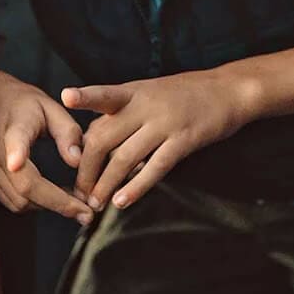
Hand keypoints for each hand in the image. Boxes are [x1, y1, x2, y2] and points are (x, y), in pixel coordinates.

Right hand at [0, 67, 92, 222]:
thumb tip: (77, 162)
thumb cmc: (24, 103)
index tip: (17, 162)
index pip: (13, 142)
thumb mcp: (51, 108)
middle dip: (58, 204)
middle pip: (24, 187)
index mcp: (14, 128)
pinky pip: (11, 201)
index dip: (15, 153)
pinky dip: (34, 204)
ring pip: (18, 201)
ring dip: (47, 207)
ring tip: (74, 203)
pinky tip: (53, 197)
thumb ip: (67, 132)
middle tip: (87, 213)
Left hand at [64, 71, 255, 212]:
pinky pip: (155, 168)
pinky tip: (122, 201)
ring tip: (96, 203)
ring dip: (106, 184)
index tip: (65, 98)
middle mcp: (146, 105)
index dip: (85, 96)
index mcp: (134, 91)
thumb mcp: (149, 92)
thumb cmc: (184, 94)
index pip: (104, 94)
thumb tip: (91, 139)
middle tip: (79, 191)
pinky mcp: (184, 140)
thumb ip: (121, 112)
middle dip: (87, 168)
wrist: (229, 90)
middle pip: (104, 137)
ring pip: (125, 158)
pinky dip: (135, 187)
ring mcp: (165, 122)